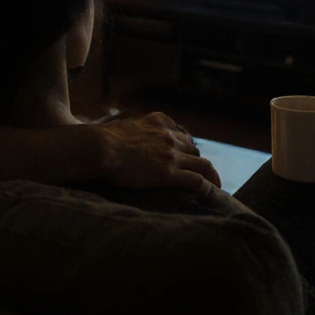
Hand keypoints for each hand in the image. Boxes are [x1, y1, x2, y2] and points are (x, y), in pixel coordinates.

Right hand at [100, 112, 220, 192]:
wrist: (99, 148)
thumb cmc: (100, 140)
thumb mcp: (118, 127)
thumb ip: (127, 131)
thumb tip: (117, 139)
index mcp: (155, 122)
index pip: (179, 133)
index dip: (185, 146)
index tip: (186, 155)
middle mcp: (167, 137)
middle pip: (193, 149)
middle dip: (198, 161)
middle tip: (201, 173)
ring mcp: (170, 155)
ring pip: (201, 164)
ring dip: (210, 174)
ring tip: (215, 184)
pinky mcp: (168, 173)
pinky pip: (196, 180)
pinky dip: (207, 186)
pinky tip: (211, 192)